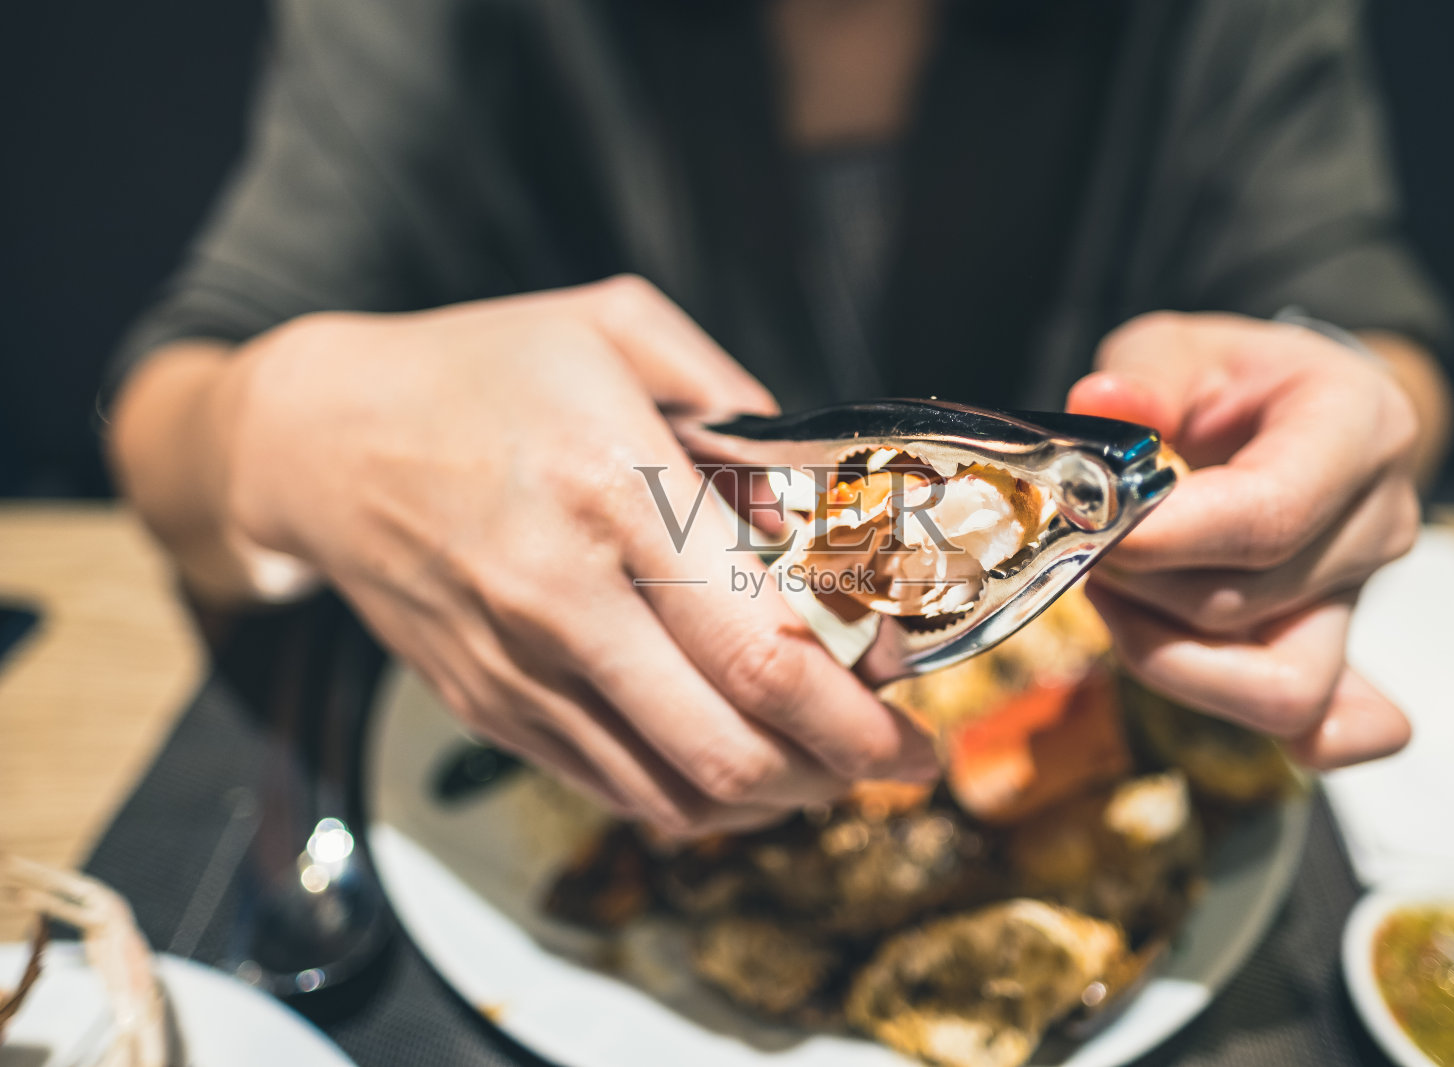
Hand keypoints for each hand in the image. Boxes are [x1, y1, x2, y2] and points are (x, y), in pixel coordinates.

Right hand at [221, 276, 936, 834]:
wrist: (319, 443)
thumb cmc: (478, 372)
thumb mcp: (617, 326)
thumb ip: (735, 401)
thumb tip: (818, 494)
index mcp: (611, 487)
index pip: (761, 648)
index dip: (859, 706)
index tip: (913, 709)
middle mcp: (563, 598)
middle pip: (733, 749)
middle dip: (844, 773)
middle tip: (897, 758)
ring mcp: (520, 670)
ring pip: (680, 795)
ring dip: (780, 797)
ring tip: (829, 762)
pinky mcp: (491, 711)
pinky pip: (618, 793)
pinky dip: (699, 798)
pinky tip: (740, 760)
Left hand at [1067, 312, 1419, 768]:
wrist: (1292, 408)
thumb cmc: (1233, 377)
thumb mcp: (1182, 344)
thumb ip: (1145, 371)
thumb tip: (1103, 402)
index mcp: (1359, 431)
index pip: (1270, 516)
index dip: (1168, 540)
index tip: (1092, 533)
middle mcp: (1377, 524)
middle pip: (1248, 604)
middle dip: (1143, 587)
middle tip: (1082, 544)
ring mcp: (1360, 596)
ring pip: (1269, 682)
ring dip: (1163, 649)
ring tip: (1111, 588)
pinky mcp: (1332, 646)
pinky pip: (1326, 726)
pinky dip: (1268, 728)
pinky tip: (1204, 683)